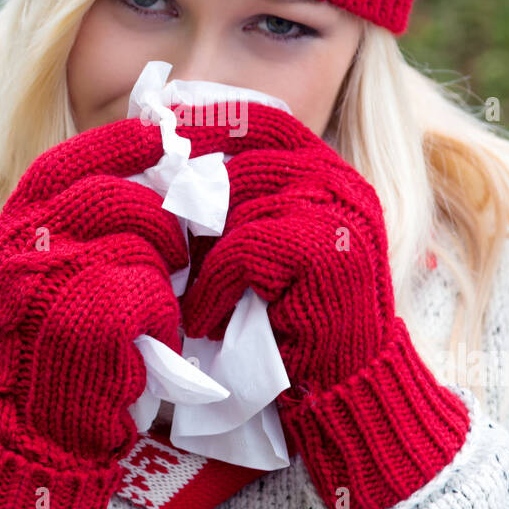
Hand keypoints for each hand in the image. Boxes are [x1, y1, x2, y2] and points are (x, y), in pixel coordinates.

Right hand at [0, 117, 189, 508]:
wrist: (37, 440)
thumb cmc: (62, 352)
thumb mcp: (53, 276)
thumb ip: (85, 226)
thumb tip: (160, 173)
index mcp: (12, 228)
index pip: (67, 160)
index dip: (120, 143)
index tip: (165, 138)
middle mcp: (19, 248)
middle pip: (116, 197)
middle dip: (162, 220)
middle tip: (183, 250)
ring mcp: (45, 283)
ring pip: (138, 242)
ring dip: (167, 272)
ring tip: (164, 302)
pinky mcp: (79, 321)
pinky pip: (148, 292)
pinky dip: (165, 316)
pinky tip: (156, 339)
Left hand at [175, 104, 469, 508]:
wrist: (348, 388)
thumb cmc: (293, 322)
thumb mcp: (265, 250)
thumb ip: (238, 204)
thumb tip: (163, 164)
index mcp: (329, 172)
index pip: (265, 119)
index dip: (210, 122)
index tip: (161, 137)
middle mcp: (341, 183)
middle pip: (245, 158)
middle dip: (193, 196)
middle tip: (160, 238)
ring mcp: (339, 214)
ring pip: (240, 201)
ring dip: (200, 253)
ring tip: (187, 294)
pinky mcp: (326, 251)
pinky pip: (245, 247)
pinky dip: (214, 286)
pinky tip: (205, 320)